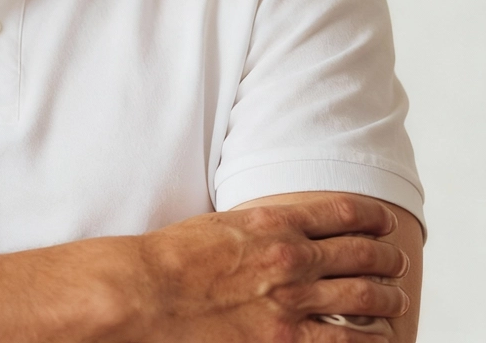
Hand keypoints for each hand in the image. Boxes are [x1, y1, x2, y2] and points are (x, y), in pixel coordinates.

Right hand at [128, 195, 409, 340]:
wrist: (149, 292)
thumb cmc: (175, 257)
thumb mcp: (221, 224)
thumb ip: (256, 227)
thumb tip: (279, 230)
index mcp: (273, 220)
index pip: (342, 212)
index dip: (371, 217)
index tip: (383, 221)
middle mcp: (291, 255)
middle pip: (361, 252)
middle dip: (385, 256)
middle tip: (393, 260)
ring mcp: (292, 299)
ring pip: (364, 295)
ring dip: (387, 295)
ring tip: (394, 298)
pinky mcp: (286, 339)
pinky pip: (347, 340)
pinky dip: (372, 338)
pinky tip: (379, 336)